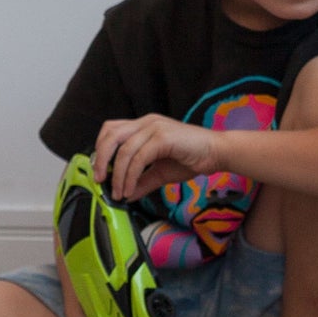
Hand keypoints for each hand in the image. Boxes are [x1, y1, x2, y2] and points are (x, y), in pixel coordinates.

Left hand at [94, 112, 218, 204]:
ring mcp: (154, 127)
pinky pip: (138, 158)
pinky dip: (130, 176)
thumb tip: (126, 194)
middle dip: (101, 159)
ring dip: (117, 175)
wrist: (218, 153)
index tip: (99, 172)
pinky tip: (130, 189)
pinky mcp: (163, 137)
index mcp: (144, 126)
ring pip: (123, 149)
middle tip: (100, 181)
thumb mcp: (161, 173)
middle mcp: (146, 122)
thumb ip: (142, 181)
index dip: (100, 150)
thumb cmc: (193, 158)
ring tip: (118, 192)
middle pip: (110, 135)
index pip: (111, 130)